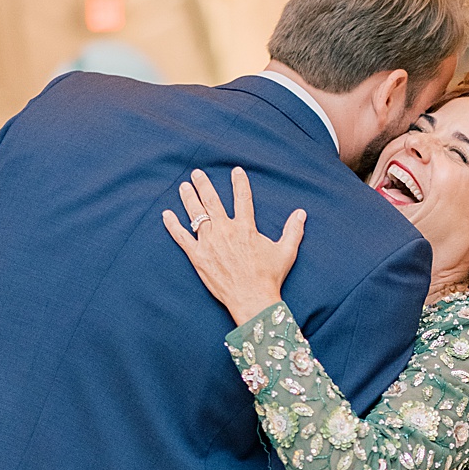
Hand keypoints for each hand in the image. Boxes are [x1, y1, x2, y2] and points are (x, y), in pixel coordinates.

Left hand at [162, 167, 304, 325]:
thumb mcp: (286, 252)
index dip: (239, 183)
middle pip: (212, 202)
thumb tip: (301, 213)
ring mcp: (209, 243)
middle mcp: (225, 231)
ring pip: (196, 215)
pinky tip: (166, 214)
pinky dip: (173, 225)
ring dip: (189, 199)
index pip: (243, 198)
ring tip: (183, 187)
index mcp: (245, 228)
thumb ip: (293, 230)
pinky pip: (182, 237)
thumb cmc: (269, 277)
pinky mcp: (198, 257)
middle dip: (204, 185)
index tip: (235, 171)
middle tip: (197, 173)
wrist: (252, 298)